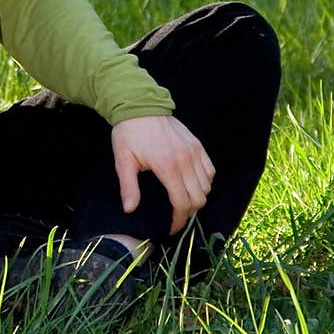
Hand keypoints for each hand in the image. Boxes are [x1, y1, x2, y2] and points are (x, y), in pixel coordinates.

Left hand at [111, 115, 215, 235]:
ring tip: (183, 201)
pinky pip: (210, 170)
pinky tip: (192, 185)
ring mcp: (194, 151)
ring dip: (197, 198)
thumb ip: (129, 186)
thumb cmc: (129, 133)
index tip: (171, 227)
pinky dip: (205, 182)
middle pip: (198, 198)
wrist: (139, 105)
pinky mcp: (197, 145)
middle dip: (188, 212)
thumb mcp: (123, 160)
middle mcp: (185, 160)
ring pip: (207, 186)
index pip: (181, 202)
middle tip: (176, 216)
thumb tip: (130, 209)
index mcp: (167, 166)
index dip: (178, 220)